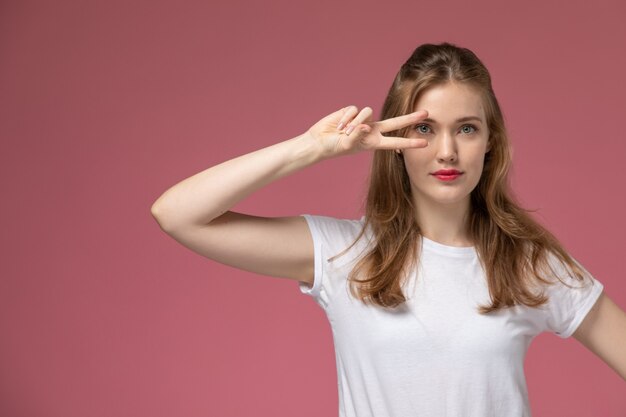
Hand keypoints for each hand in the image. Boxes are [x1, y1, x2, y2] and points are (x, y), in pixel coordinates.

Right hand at [305, 105, 428, 158]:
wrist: (319, 141)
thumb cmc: (333, 147)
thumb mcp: (347, 145)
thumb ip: (357, 135)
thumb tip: (365, 125)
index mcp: (373, 142)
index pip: (395, 142)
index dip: (409, 142)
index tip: (424, 143)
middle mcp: (371, 130)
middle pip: (395, 122)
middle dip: (410, 118)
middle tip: (426, 113)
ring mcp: (362, 120)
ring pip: (367, 113)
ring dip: (353, 122)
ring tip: (343, 131)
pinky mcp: (352, 111)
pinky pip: (354, 110)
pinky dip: (345, 118)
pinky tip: (338, 125)